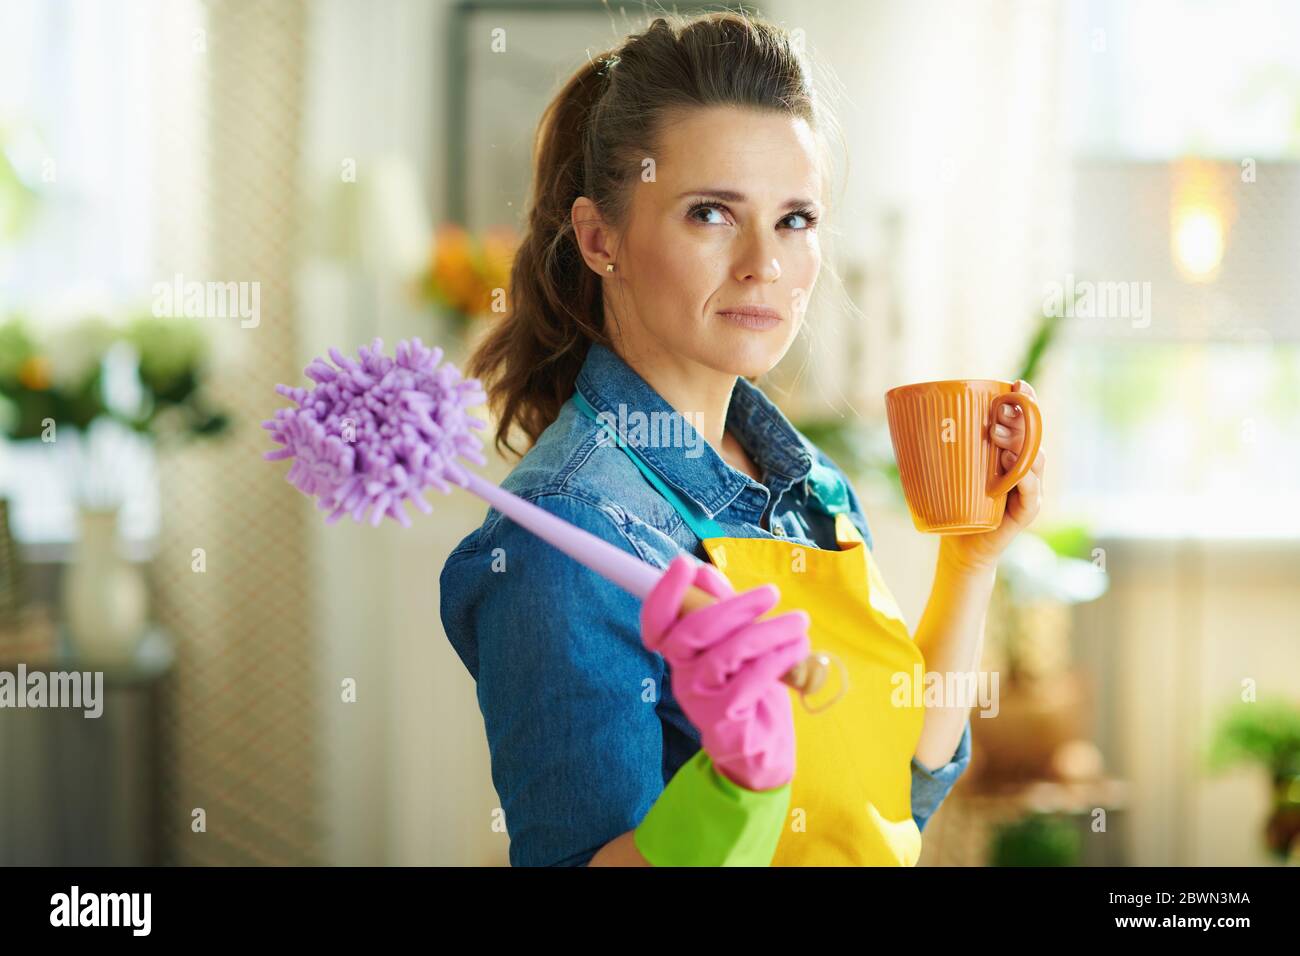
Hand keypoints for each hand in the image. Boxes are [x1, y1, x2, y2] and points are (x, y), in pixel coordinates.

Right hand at [641, 554, 810, 791]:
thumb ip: (719, 607)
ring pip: (726, 653)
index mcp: (679, 651)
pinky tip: (799, 648)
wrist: (761, 744)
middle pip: (692, 631)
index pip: (657, 621)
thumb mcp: (734, 641)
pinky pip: (749, 680)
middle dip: (733, 605)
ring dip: (768, 631)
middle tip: (772, 593)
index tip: (683, 563)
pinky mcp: (721, 717)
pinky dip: (778, 658)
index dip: (664, 593)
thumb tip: (703, 571)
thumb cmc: (747, 685)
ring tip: (799, 622)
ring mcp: (698, 697)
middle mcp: (681, 672)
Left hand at [940, 379, 1046, 574]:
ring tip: (997, 437)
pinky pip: (1031, 492)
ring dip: (1019, 444)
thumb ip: (940, 446)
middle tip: (997, 415)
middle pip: (1032, 436)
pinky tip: (1012, 466)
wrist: (959, 544)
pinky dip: (1024, 478)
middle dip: (1020, 420)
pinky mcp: (1026, 511)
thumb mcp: (947, 468)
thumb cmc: (953, 501)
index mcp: (1010, 450)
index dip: (1026, 401)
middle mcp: (1025, 466)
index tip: (1016, 385)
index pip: (1025, 421)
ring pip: (1034, 460)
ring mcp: (1029, 488)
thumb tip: (906, 418)